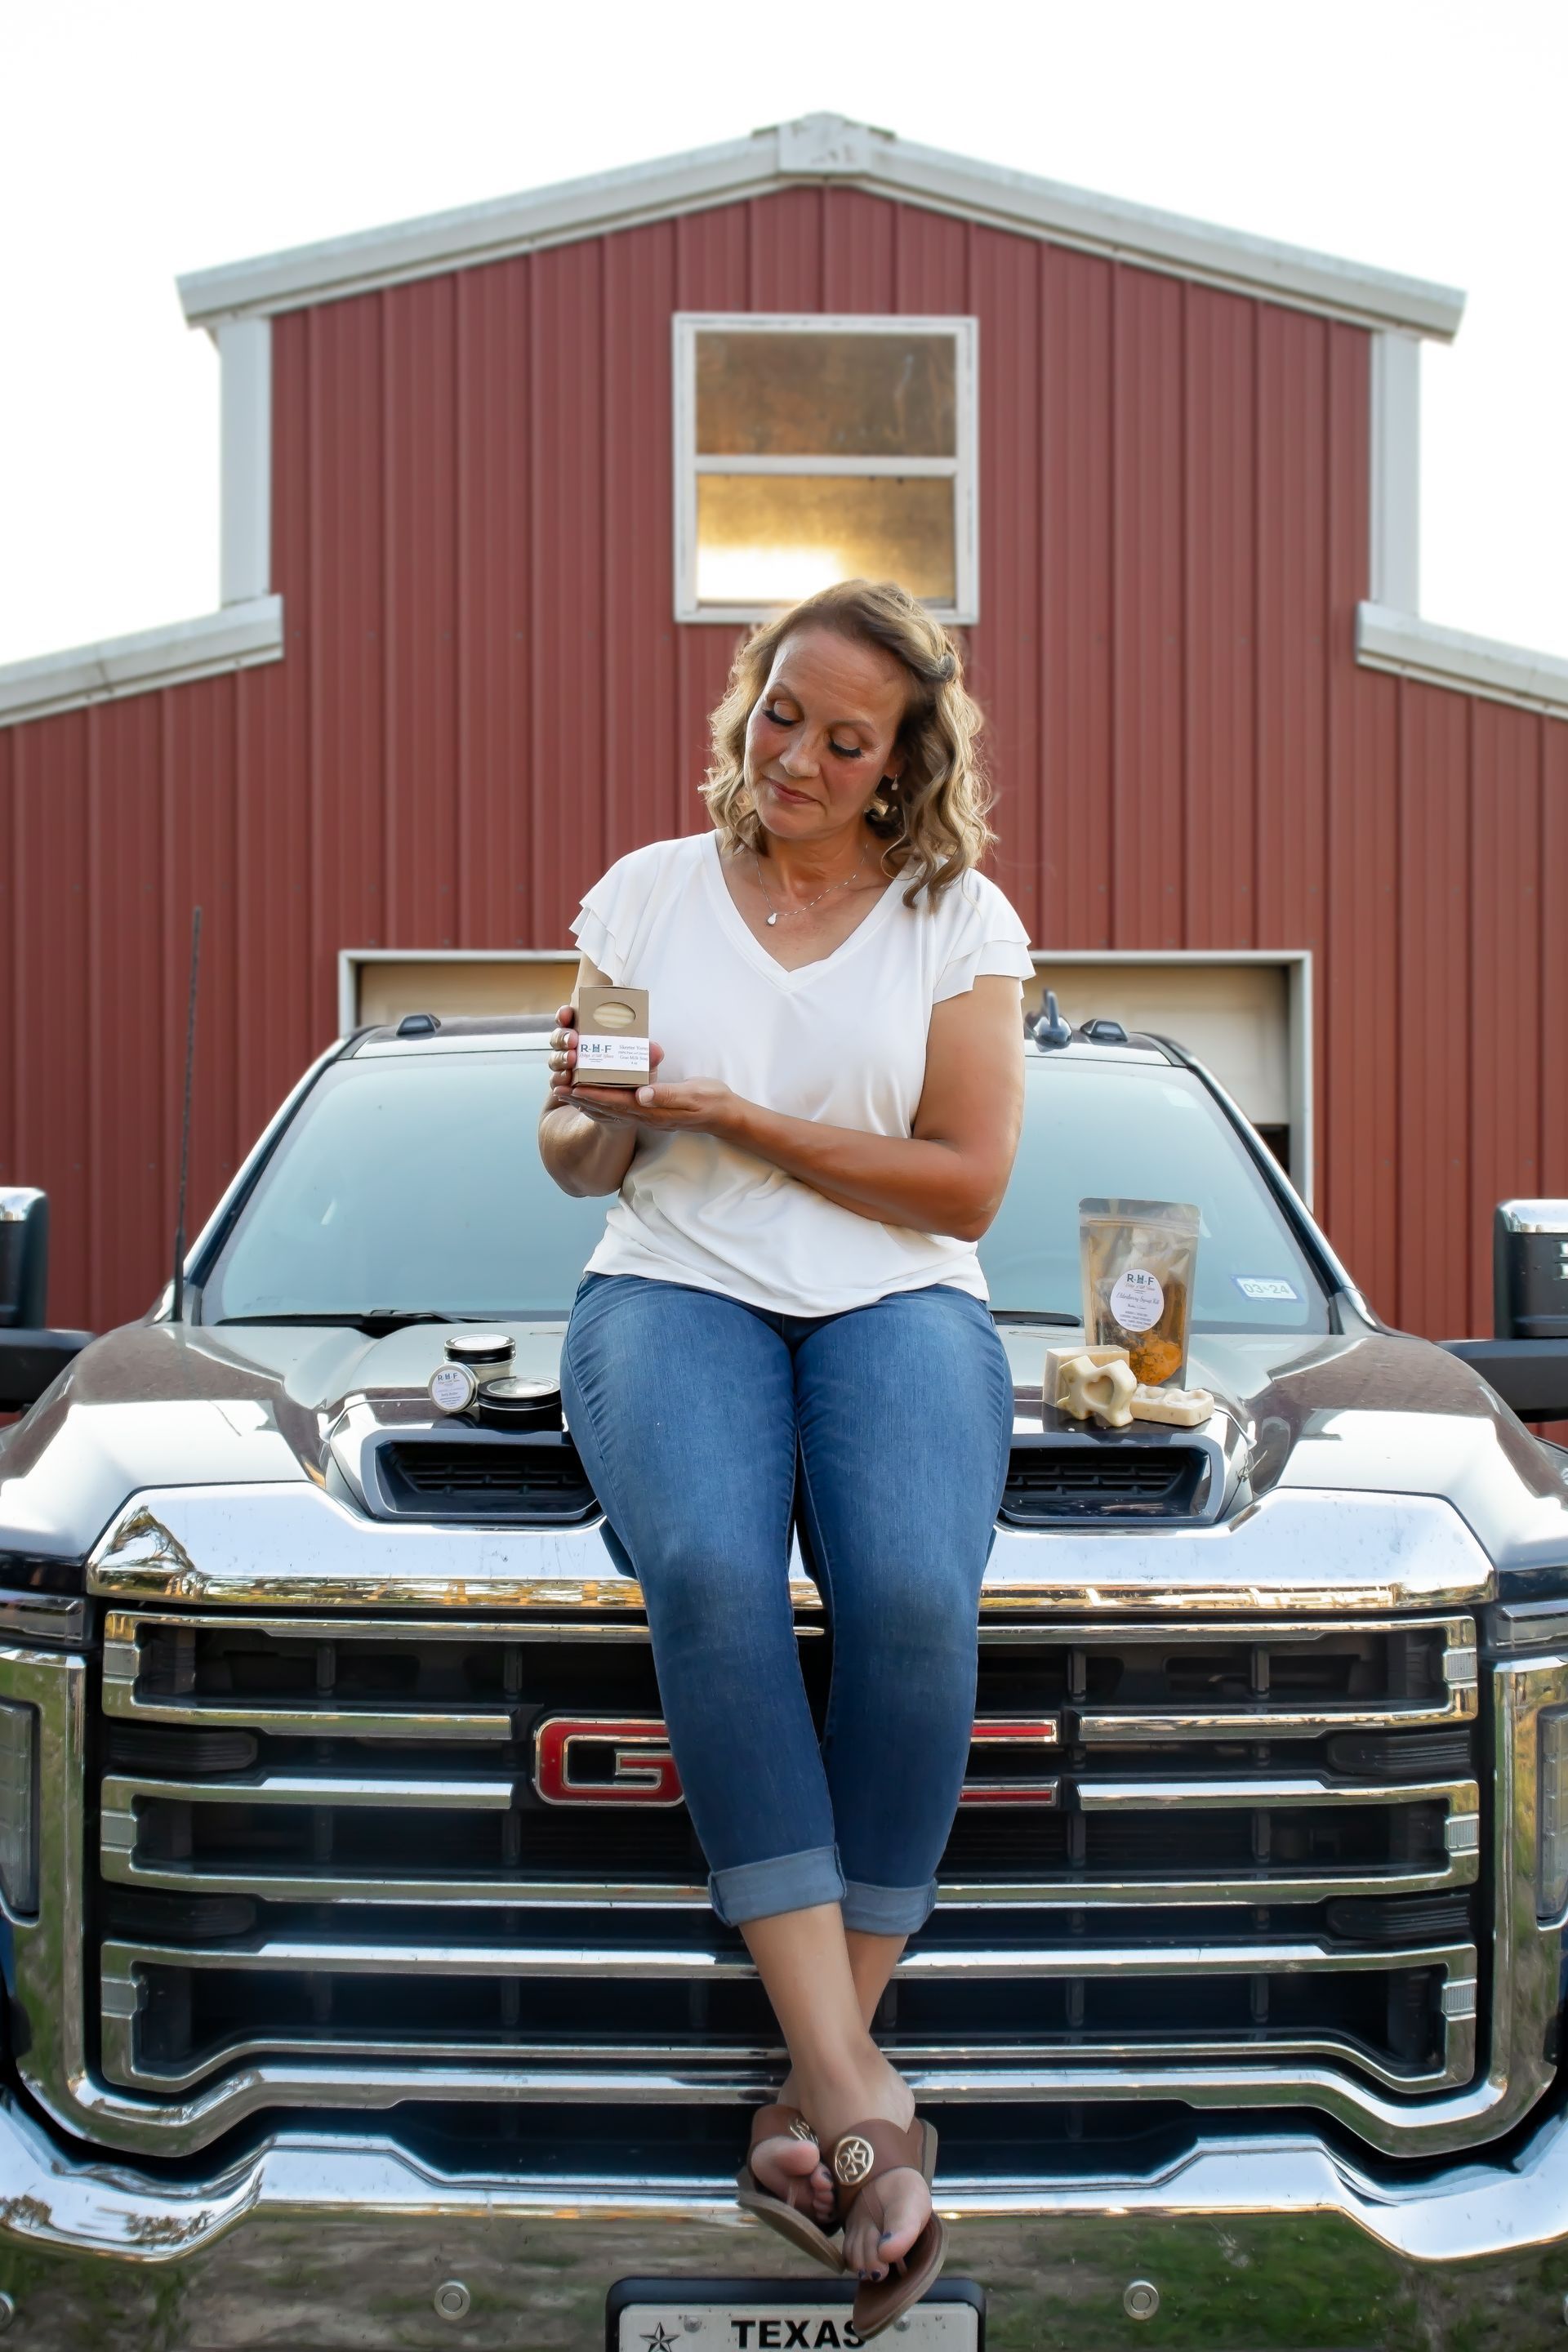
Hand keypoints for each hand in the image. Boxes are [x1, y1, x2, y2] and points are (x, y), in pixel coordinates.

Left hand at [546, 1005, 738, 1136]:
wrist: (724, 1116)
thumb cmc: (710, 1101)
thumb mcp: (691, 1094)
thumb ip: (666, 1095)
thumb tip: (641, 1096)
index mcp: (651, 1110)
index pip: (615, 1102)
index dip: (591, 1095)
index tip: (571, 1087)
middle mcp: (644, 1116)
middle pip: (605, 1108)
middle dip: (580, 1099)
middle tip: (557, 1088)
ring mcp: (646, 1117)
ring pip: (609, 1110)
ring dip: (586, 1102)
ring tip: (566, 1092)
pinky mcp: (649, 1113)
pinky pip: (619, 1109)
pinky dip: (602, 1102)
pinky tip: (593, 1096)